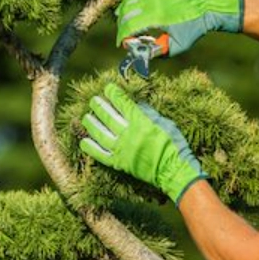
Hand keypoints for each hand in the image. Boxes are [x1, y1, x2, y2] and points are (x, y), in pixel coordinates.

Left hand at [80, 84, 206, 204]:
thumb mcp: (165, 123)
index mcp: (141, 122)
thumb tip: (135, 104)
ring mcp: (122, 150)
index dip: (113, 94)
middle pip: (108, 117)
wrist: (174, 171)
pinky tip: (84, 141)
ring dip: (91, 124)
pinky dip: (91, 148)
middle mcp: (128, 134)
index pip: (122, 103)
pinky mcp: (119, 163)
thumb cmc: (174, 145)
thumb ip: (148, 113)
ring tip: (86, 117)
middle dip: (99, 106)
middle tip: (93, 100)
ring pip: (101, 134)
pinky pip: (101, 155)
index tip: (108, 88)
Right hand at [115, 0, 243, 56]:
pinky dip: (131, 0)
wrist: (207, 7)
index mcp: (156, 17)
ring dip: (123, 12)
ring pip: (131, 1)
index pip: (130, 26)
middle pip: (127, 13)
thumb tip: (142, 56)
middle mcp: (153, 3)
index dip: (122, 36)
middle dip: (122, 26)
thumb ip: (159, 52)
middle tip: (123, 35)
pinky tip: (130, 6)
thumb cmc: (193, 28)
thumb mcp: (177, 46)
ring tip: (121, 20)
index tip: (121, 44)